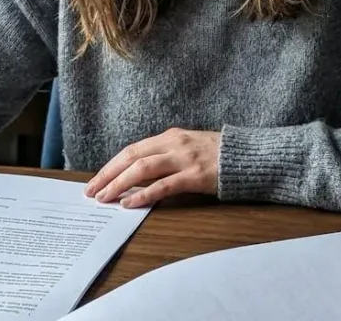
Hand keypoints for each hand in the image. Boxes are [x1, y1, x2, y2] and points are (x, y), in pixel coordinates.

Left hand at [84, 128, 218, 208]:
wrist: (250, 157)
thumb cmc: (219, 155)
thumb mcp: (188, 148)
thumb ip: (166, 156)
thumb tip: (138, 174)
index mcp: (170, 136)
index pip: (132, 150)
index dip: (111, 165)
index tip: (96, 179)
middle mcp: (173, 143)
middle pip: (131, 156)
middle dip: (107, 174)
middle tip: (91, 191)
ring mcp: (184, 159)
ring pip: (142, 169)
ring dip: (119, 184)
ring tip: (104, 198)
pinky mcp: (195, 175)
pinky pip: (163, 185)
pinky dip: (143, 194)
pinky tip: (130, 203)